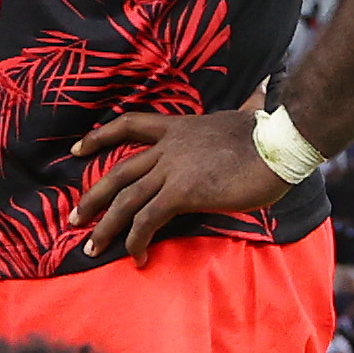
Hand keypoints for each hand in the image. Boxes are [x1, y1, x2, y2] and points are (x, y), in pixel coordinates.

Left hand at [70, 108, 292, 258]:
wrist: (278, 146)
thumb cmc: (270, 137)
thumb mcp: (247, 120)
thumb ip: (245, 111)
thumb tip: (260, 95)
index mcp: (179, 128)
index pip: (129, 125)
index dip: (100, 136)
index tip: (77, 148)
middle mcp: (169, 148)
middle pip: (118, 172)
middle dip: (93, 196)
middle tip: (74, 217)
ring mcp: (173, 169)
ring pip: (126, 199)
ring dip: (105, 226)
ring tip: (91, 248)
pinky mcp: (182, 192)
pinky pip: (148, 219)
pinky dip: (137, 240)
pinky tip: (137, 257)